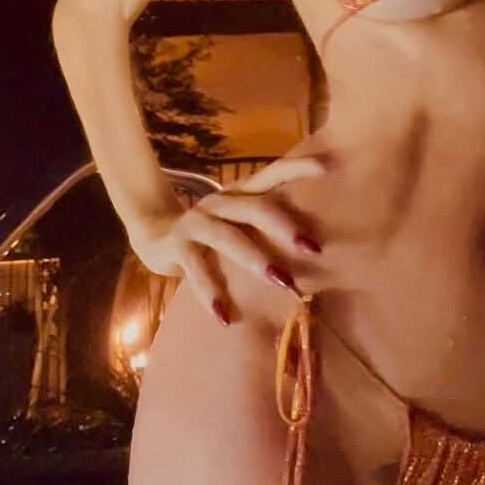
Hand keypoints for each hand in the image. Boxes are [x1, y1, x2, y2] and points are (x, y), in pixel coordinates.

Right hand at [128, 155, 328, 326]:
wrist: (154, 237)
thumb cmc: (213, 235)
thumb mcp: (240, 225)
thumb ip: (268, 229)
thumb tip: (319, 252)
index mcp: (241, 193)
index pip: (273, 172)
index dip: (299, 167)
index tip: (329, 166)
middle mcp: (220, 202)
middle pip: (256, 207)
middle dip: (286, 227)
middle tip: (314, 249)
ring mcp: (197, 221)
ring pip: (229, 237)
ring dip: (257, 259)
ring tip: (283, 282)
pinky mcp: (177, 245)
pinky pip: (196, 269)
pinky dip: (212, 293)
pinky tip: (225, 318)